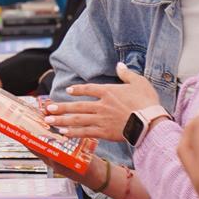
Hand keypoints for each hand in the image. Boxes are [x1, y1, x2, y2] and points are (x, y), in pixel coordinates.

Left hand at [44, 62, 160, 141]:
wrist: (151, 122)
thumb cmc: (147, 102)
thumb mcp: (139, 82)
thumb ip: (127, 74)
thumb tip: (119, 65)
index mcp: (109, 91)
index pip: (89, 88)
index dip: (77, 89)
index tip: (68, 90)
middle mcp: (101, 105)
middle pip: (77, 106)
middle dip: (61, 107)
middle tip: (48, 109)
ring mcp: (101, 119)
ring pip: (77, 119)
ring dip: (62, 120)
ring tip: (49, 121)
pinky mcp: (104, 132)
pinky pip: (85, 132)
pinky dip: (74, 133)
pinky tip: (64, 133)